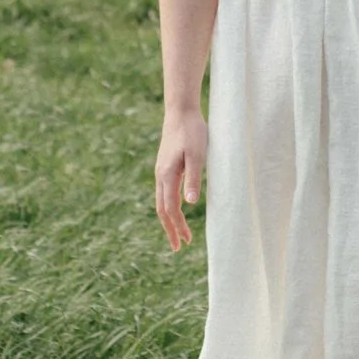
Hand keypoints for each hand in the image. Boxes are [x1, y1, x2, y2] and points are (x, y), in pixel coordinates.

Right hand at [155, 107, 207, 249]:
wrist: (180, 112)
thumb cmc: (192, 132)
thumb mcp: (197, 155)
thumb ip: (193, 178)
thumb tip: (191, 204)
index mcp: (167, 176)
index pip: (170, 209)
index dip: (177, 227)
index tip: (185, 242)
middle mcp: (160, 176)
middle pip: (162, 210)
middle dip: (170, 229)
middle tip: (178, 247)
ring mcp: (161, 171)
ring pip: (161, 202)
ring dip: (169, 219)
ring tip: (179, 232)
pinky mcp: (165, 166)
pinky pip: (164, 192)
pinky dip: (169, 206)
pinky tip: (177, 208)